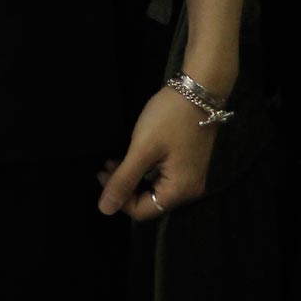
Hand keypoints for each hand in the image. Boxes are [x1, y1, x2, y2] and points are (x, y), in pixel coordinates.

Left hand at [95, 84, 218, 220]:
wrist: (198, 89)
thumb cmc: (169, 118)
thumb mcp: (142, 149)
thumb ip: (124, 180)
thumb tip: (104, 210)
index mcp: (180, 190)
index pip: (143, 211)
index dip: (119, 198)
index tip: (101, 175)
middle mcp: (189, 189)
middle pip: (149, 200)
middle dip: (125, 187)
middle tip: (105, 167)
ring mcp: (191, 175)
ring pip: (154, 187)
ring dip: (132, 176)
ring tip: (113, 161)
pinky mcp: (188, 162)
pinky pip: (162, 175)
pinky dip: (144, 169)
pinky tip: (131, 156)